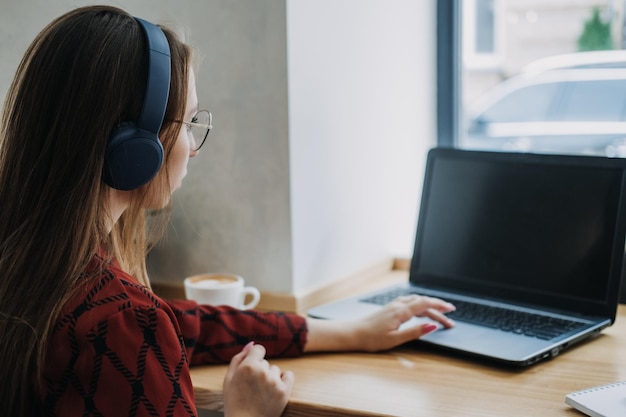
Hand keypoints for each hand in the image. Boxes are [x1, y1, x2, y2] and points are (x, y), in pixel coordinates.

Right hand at [223, 342, 294, 416]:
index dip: (254, 358)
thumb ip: (238, 358)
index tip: (252, 368)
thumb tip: (252, 343)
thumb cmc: (234, 402)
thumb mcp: (228, 379)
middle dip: (260, 371)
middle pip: (265, 362)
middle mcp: (262, 371)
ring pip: (275, 370)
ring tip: (261, 392)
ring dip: (270, 377)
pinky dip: (284, 379)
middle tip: (252, 387)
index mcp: (247, 366)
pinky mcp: (284, 391)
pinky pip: (289, 375)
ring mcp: (274, 381)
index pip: (258, 349)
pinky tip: (275, 387)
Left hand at [305, 294, 455, 352]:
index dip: (440, 306)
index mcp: (401, 311)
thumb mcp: (395, 339)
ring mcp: (393, 305)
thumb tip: (432, 325)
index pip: (425, 305)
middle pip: (422, 302)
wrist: (353, 333)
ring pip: (415, 301)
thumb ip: (415, 331)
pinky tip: (420, 308)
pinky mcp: (389, 308)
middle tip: (450, 314)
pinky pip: (409, 302)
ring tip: (439, 312)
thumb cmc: (372, 339)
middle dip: (438, 307)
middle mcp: (397, 305)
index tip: (451, 310)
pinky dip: (419, 304)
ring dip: (429, 305)